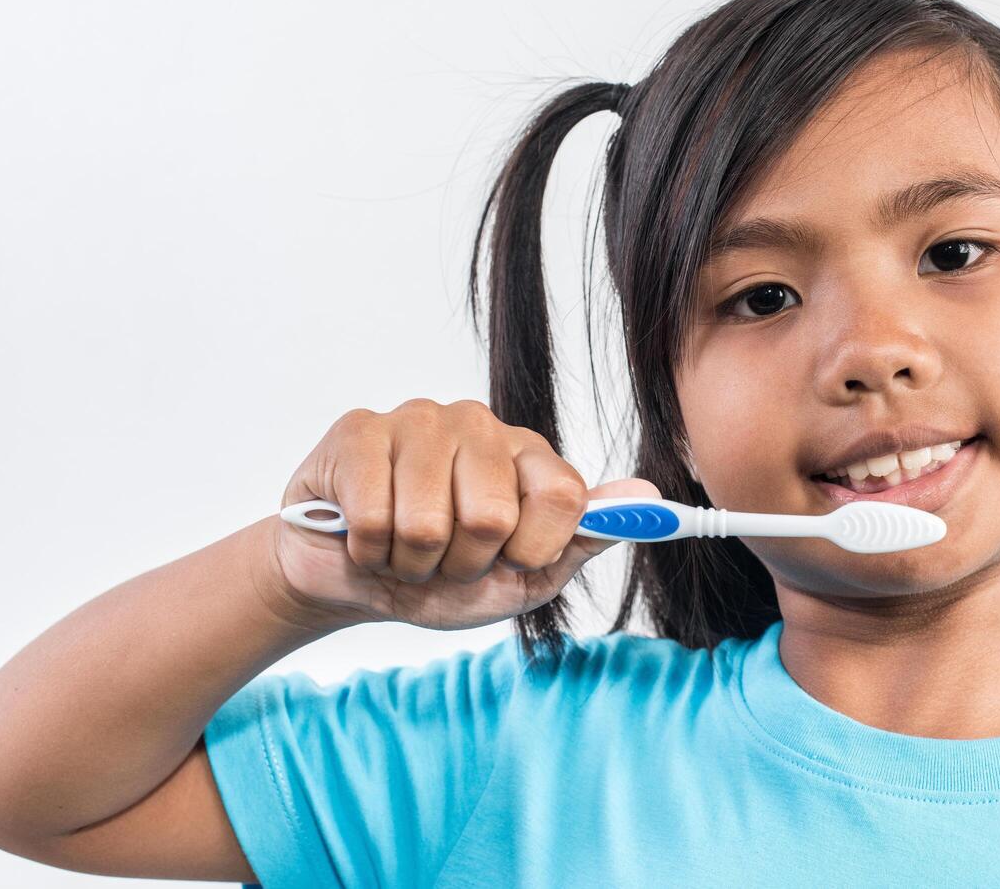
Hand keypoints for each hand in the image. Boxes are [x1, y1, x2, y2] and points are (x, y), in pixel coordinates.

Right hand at [261, 398, 657, 631]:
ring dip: (412, 561)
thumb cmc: (440, 575)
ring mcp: (419, 419)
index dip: (531, 551)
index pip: (565, 499)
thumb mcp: (524, 577)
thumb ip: (584, 539)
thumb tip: (649, 498)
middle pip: (493, 517)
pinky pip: (375, 516)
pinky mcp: (360, 431)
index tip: (508, 561)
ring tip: (403, 546)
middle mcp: (480, 424)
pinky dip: (369, 550)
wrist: (351, 579)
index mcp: (529, 456)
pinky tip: (366, 535)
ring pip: (429, 523)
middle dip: (462, 564)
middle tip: (443, 557)